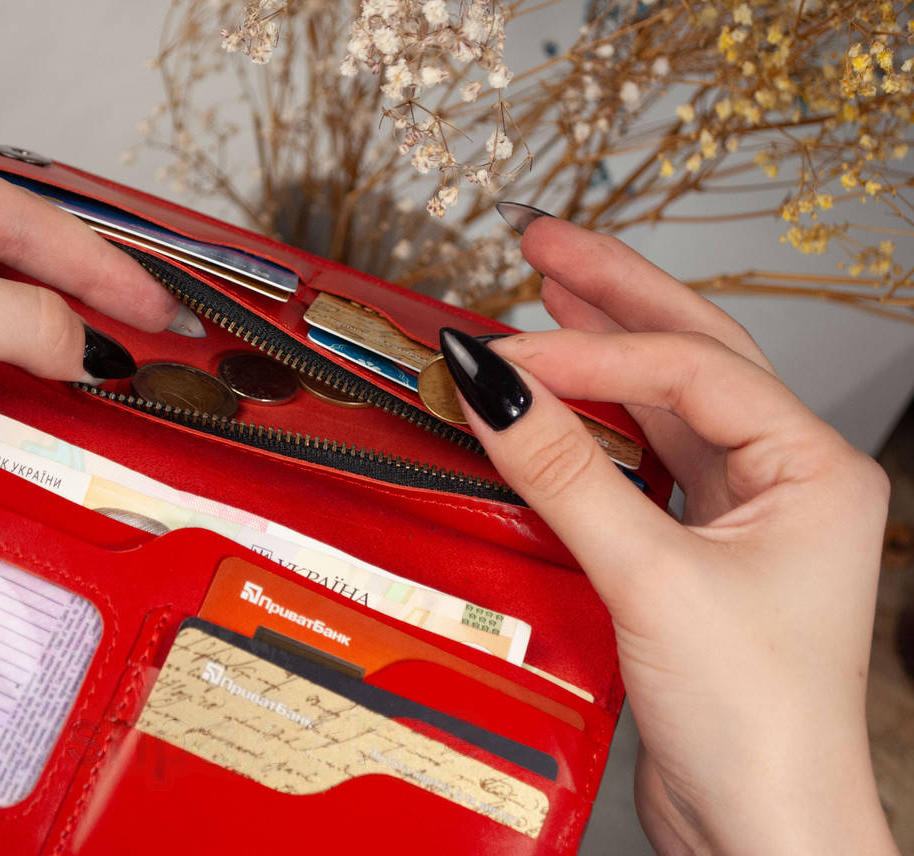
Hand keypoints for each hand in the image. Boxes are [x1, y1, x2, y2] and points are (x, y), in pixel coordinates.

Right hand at [442, 215, 895, 854]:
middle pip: (690, 354)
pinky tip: (554, 392)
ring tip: (542, 289)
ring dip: (601, 348)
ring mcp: (740, 513)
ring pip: (665, 403)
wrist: (761, 828)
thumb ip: (565, 474)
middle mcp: (783, 478)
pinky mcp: (691, 549)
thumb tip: (492, 385)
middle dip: (613, 292)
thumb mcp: (651, 580)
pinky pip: (639, 460)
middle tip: (540, 240)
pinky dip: (591, 421)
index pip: (687, 371)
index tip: (502, 347)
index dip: (588, 350)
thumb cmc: (756, 723)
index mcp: (812, 469)